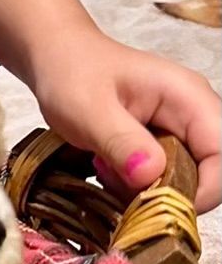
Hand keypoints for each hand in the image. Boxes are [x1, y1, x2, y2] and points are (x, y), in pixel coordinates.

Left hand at [0, 0, 219, 213]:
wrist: (56, 58)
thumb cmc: (72, 72)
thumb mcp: (88, 109)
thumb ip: (121, 141)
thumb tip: (150, 175)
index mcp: (189, 99)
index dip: (201, 190)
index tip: (157, 205)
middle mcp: (194, 116)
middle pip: (208, 174)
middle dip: (167, 193)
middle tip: (119, 183)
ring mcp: (179, 130)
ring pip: (185, 181)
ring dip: (149, 191)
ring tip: (108, 172)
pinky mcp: (162, 144)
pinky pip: (164, 178)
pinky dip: (138, 186)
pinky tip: (109, 171)